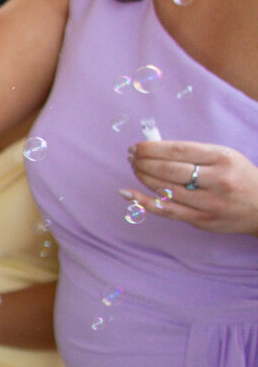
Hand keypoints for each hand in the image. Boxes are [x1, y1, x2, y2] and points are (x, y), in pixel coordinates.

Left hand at [125, 140, 257, 235]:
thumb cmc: (239, 176)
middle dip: (144, 162)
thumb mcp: (225, 157)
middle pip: (169, 170)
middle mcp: (217, 181)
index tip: (137, 146)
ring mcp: (209, 203)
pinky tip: (127, 193)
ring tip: (135, 168)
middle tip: (132, 157)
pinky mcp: (201, 220)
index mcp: (223, 159)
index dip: (151, 148)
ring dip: (143, 177)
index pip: (178, 151)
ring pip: (165, 189)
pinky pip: (166, 210)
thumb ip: (193, 153)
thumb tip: (153, 148)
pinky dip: (142, 201)